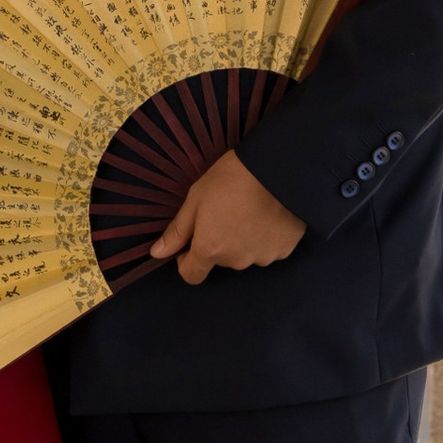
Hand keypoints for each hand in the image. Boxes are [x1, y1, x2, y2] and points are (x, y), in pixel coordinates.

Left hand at [149, 150, 304, 285]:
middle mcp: (237, 261)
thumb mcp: (195, 199)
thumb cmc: (231, 178)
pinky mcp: (285, 249)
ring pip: (245, 254)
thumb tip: (156, 253)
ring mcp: (263, 256)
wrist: (278, 167)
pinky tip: (267, 214)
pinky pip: (268, 248)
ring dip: (243, 240)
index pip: (191, 275)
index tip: (192, 240)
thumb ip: (177, 231)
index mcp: (210, 249)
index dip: (186, 260)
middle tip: (225, 212)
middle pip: (220, 260)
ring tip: (249, 210)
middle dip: (218, 242)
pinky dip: (265, 237)